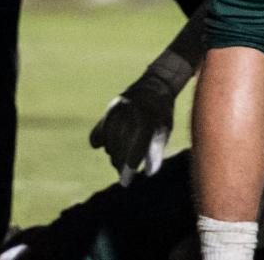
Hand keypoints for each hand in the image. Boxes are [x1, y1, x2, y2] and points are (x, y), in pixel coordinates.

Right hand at [89, 69, 175, 184]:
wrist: (154, 85)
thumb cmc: (162, 114)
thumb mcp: (164, 131)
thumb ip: (156, 150)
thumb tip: (148, 172)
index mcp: (147, 117)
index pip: (137, 142)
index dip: (131, 160)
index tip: (127, 178)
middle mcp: (130, 111)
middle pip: (120, 142)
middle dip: (120, 161)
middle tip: (122, 174)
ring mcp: (118, 108)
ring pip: (109, 137)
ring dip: (112, 153)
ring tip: (116, 163)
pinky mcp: (111, 108)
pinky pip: (101, 127)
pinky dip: (99, 138)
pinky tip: (99, 145)